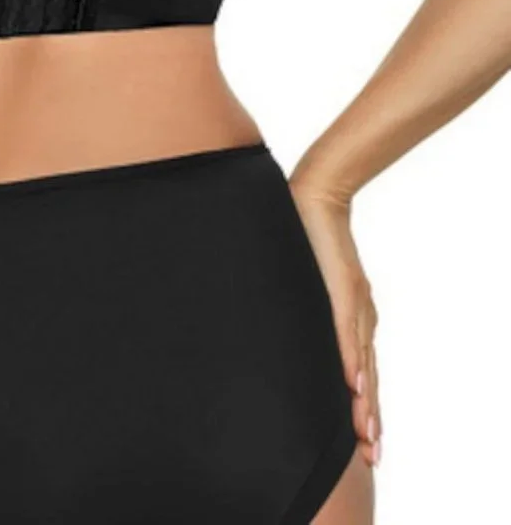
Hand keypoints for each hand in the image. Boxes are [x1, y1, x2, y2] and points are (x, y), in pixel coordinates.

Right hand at [287, 174, 381, 467]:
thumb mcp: (306, 280)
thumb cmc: (306, 234)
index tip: (366, 444)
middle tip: (371, 454)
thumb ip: (302, 307)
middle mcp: (359, 316)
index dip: (364, 408)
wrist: (316, 192)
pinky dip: (351, 360)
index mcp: (351, 317)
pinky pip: (347, 331)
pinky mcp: (342, 287)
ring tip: (366, 435)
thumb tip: (276, 325)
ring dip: (364, 401)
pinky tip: (353, 385)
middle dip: (368, 418)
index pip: (362, 372)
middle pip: (368, 377)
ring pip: (362, 362)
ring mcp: (353, 302)